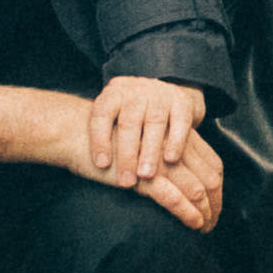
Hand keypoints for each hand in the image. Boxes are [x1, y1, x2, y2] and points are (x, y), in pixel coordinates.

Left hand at [84, 72, 210, 189]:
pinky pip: (180, 121)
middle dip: (126, 154)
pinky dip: (175, 141)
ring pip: (154, 122)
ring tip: (145, 175)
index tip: (102, 165)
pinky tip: (170, 160)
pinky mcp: (181, 101)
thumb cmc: (129, 115)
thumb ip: (104, 136)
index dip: (100, 140)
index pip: (101, 114)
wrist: (161, 93)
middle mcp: (135, 90)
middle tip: (126, 181)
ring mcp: (159, 94)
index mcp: (113, 93)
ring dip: (149, 151)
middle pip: (128, 122)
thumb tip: (91, 165)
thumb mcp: (112, 118)